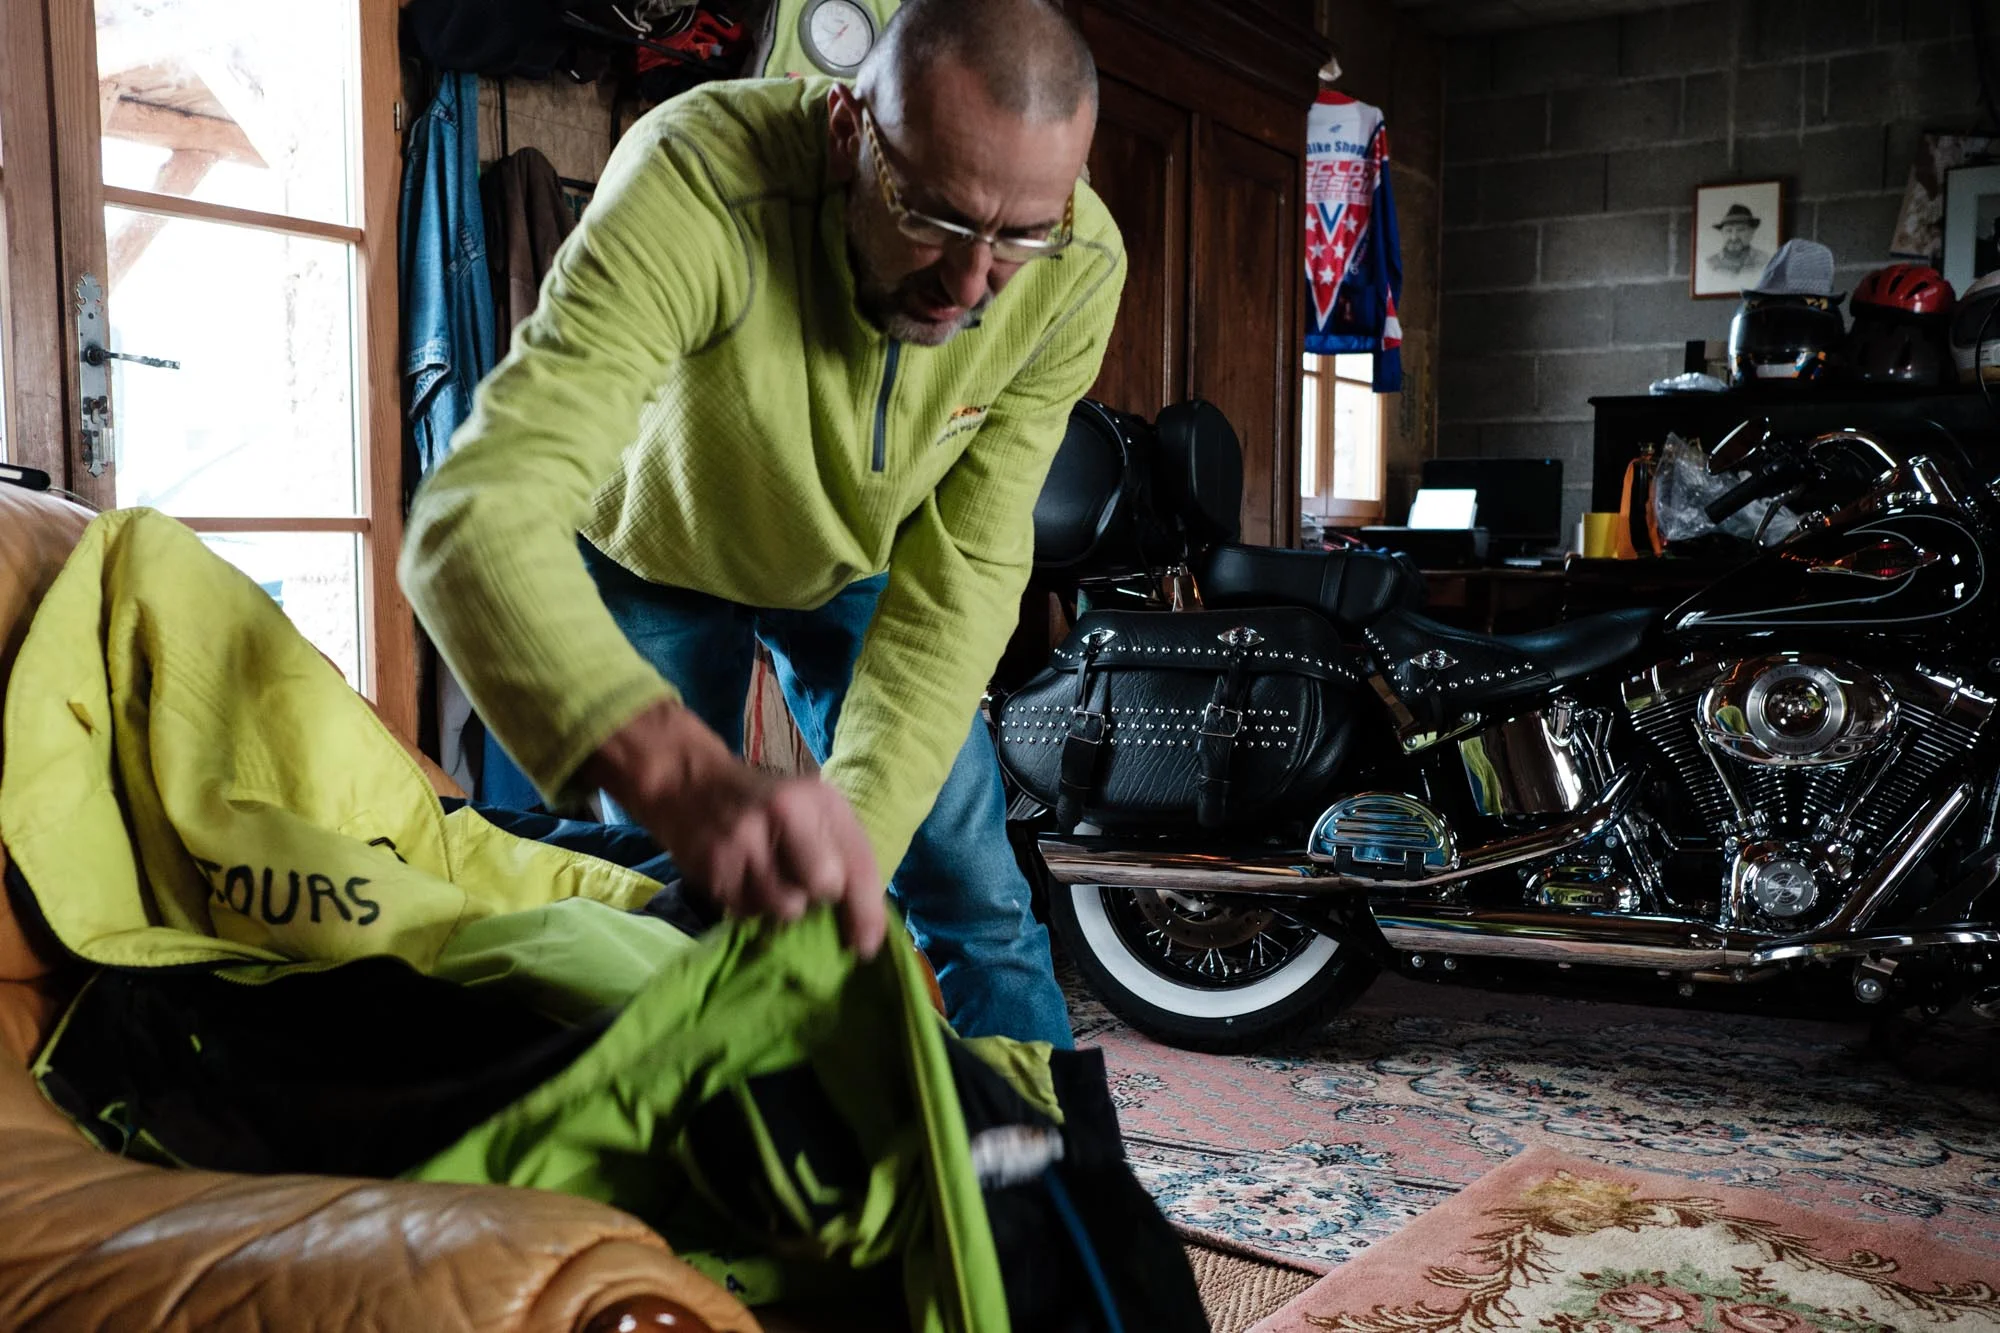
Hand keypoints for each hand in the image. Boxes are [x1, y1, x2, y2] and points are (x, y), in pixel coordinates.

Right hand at [583, 700, 886, 958]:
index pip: (856, 862)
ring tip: (768, 875)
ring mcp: (745, 840)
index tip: (866, 945)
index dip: (866, 910)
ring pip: (786, 908)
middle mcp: (784, 813)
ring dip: (783, 904)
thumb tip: (868, 932)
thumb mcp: (814, 808)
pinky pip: (749, 913)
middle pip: (823, 887)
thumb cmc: (766, 803)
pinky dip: (751, 905)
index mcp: (817, 798)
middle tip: (800, 880)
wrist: (689, 784)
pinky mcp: (715, 867)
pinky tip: (743, 876)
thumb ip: (846, 854)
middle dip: (817, 896)